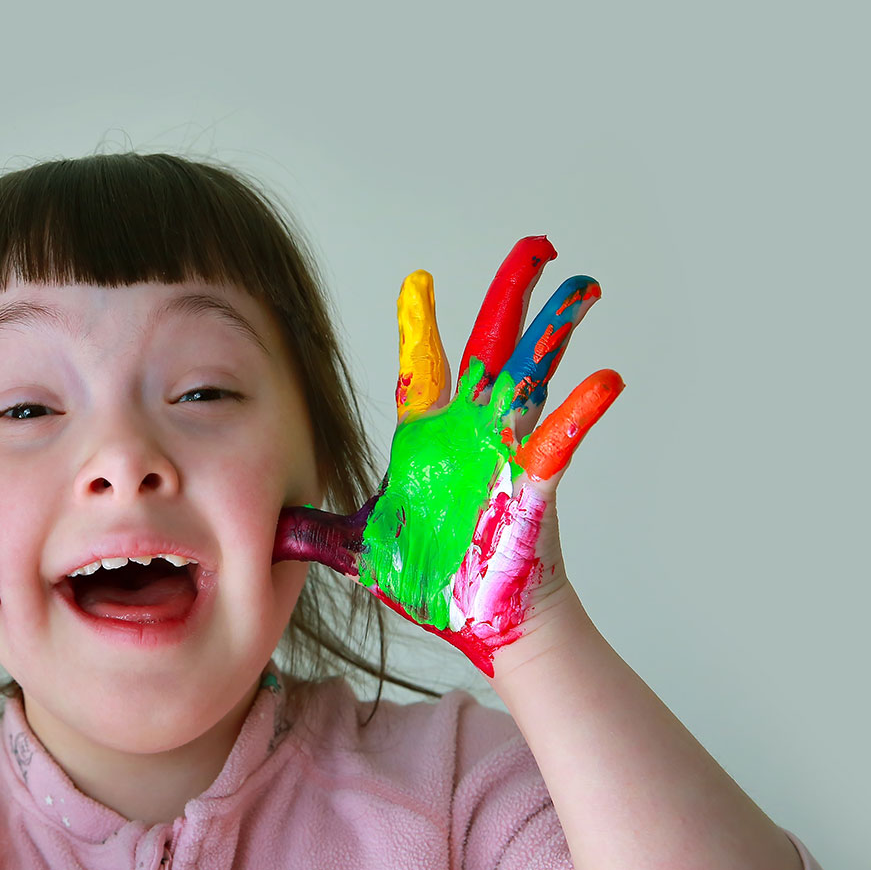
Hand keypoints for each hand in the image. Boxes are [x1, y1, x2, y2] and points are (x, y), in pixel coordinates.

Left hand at [274, 237, 621, 674]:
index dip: (422, 323)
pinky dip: (580, 411)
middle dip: (510, 295)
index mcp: (429, 439)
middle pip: (492, 346)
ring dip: (556, 330)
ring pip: (534, 375)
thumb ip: (314, 533)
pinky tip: (604, 380)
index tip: (419, 279)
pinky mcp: (533, 482)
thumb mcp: (358, 548)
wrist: (480, 622)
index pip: (424, 367)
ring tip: (580, 286)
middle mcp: (471, 432)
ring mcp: (507, 451)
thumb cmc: (432, 583)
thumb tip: (266, 528)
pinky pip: (559, 440)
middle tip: (534, 247)